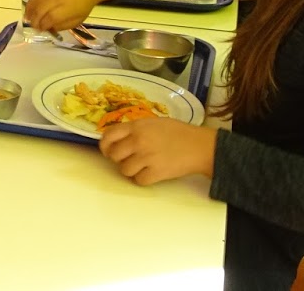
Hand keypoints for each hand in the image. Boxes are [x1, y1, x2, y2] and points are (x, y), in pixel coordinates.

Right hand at [25, 0, 112, 31]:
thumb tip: (49, 28)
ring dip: (30, 12)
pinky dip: (31, 3)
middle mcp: (56, 0)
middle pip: (39, 11)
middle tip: (34, 27)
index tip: (40, 30)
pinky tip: (30, 9)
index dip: (42, 26)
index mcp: (65, 10)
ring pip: (36, 2)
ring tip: (29, 19)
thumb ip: (63, 25)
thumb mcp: (77, 20)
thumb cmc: (84, 4)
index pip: (48, 19)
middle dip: (34, 21)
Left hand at [99, 119, 218, 185]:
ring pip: (124, 170)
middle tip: (129, 158)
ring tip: (142, 165)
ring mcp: (146, 157)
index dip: (105, 145)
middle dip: (118, 159)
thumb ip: (136, 128)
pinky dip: (143, 179)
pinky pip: (138, 180)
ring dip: (131, 170)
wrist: (199, 146)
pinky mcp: (156, 173)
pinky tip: (151, 172)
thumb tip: (119, 138)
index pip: (108, 135)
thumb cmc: (178, 132)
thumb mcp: (154, 122)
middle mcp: (138, 141)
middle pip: (113, 155)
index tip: (107, 150)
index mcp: (137, 126)